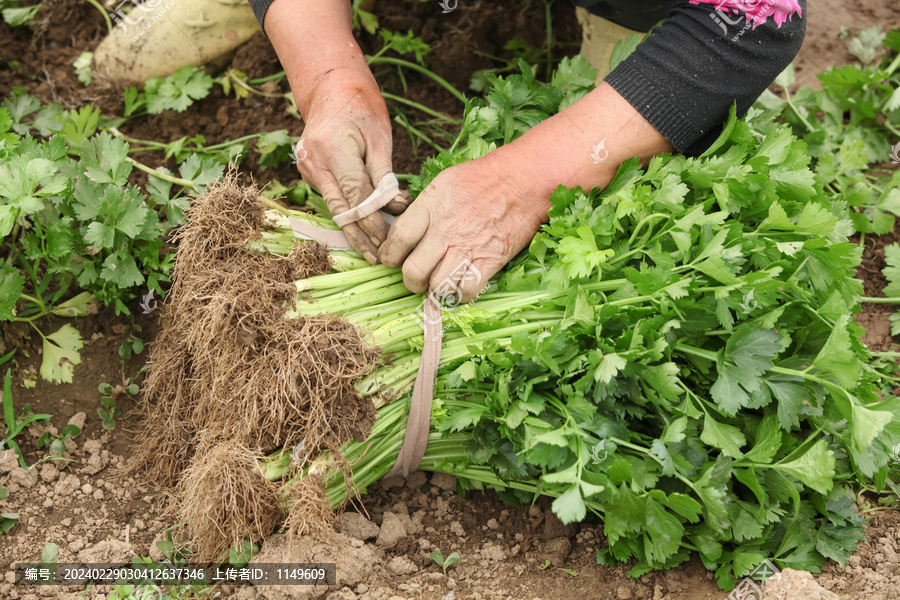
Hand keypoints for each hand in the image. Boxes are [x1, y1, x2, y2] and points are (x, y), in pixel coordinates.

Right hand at [296, 76, 406, 263]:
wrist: (330, 89)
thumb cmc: (361, 108)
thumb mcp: (379, 138)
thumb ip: (384, 175)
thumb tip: (395, 207)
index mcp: (333, 150)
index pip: (355, 195)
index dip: (373, 221)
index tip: (389, 239)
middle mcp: (314, 162)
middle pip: (340, 209)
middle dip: (361, 236)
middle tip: (379, 258)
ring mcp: (307, 167)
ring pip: (333, 207)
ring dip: (354, 229)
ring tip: (372, 251)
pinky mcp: (308, 171)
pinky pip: (330, 197)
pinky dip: (347, 212)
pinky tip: (362, 230)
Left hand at [379, 147, 548, 302]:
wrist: (523, 180)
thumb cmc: (484, 177)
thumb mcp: (445, 182)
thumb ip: (424, 207)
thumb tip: (407, 227)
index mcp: (430, 207)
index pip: (397, 240)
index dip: (389, 256)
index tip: (390, 260)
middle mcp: (445, 231)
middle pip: (413, 271)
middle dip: (410, 281)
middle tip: (415, 279)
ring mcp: (467, 248)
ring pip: (437, 286)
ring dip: (434, 290)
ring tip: (438, 284)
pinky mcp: (489, 261)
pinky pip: (466, 291)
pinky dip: (461, 294)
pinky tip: (460, 286)